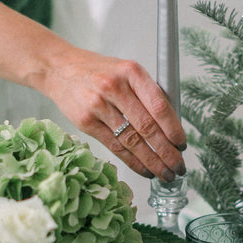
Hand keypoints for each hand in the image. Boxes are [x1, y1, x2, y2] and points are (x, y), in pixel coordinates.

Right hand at [43, 46, 186, 182]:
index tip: (182, 145)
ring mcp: (98, 105)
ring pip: (132, 141)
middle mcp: (115, 87)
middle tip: (179, 167)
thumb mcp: (126, 71)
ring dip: (152, 162)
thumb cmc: (99, 72)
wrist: (60, 69)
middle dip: (166, 152)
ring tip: (165, 174)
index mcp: (132, 72)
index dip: (173, 129)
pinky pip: (115, 147)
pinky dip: (133, 162)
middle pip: (147, 127)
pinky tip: (145, 170)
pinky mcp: (86, 122)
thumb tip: (172, 128)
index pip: (159, 105)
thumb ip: (147, 94)